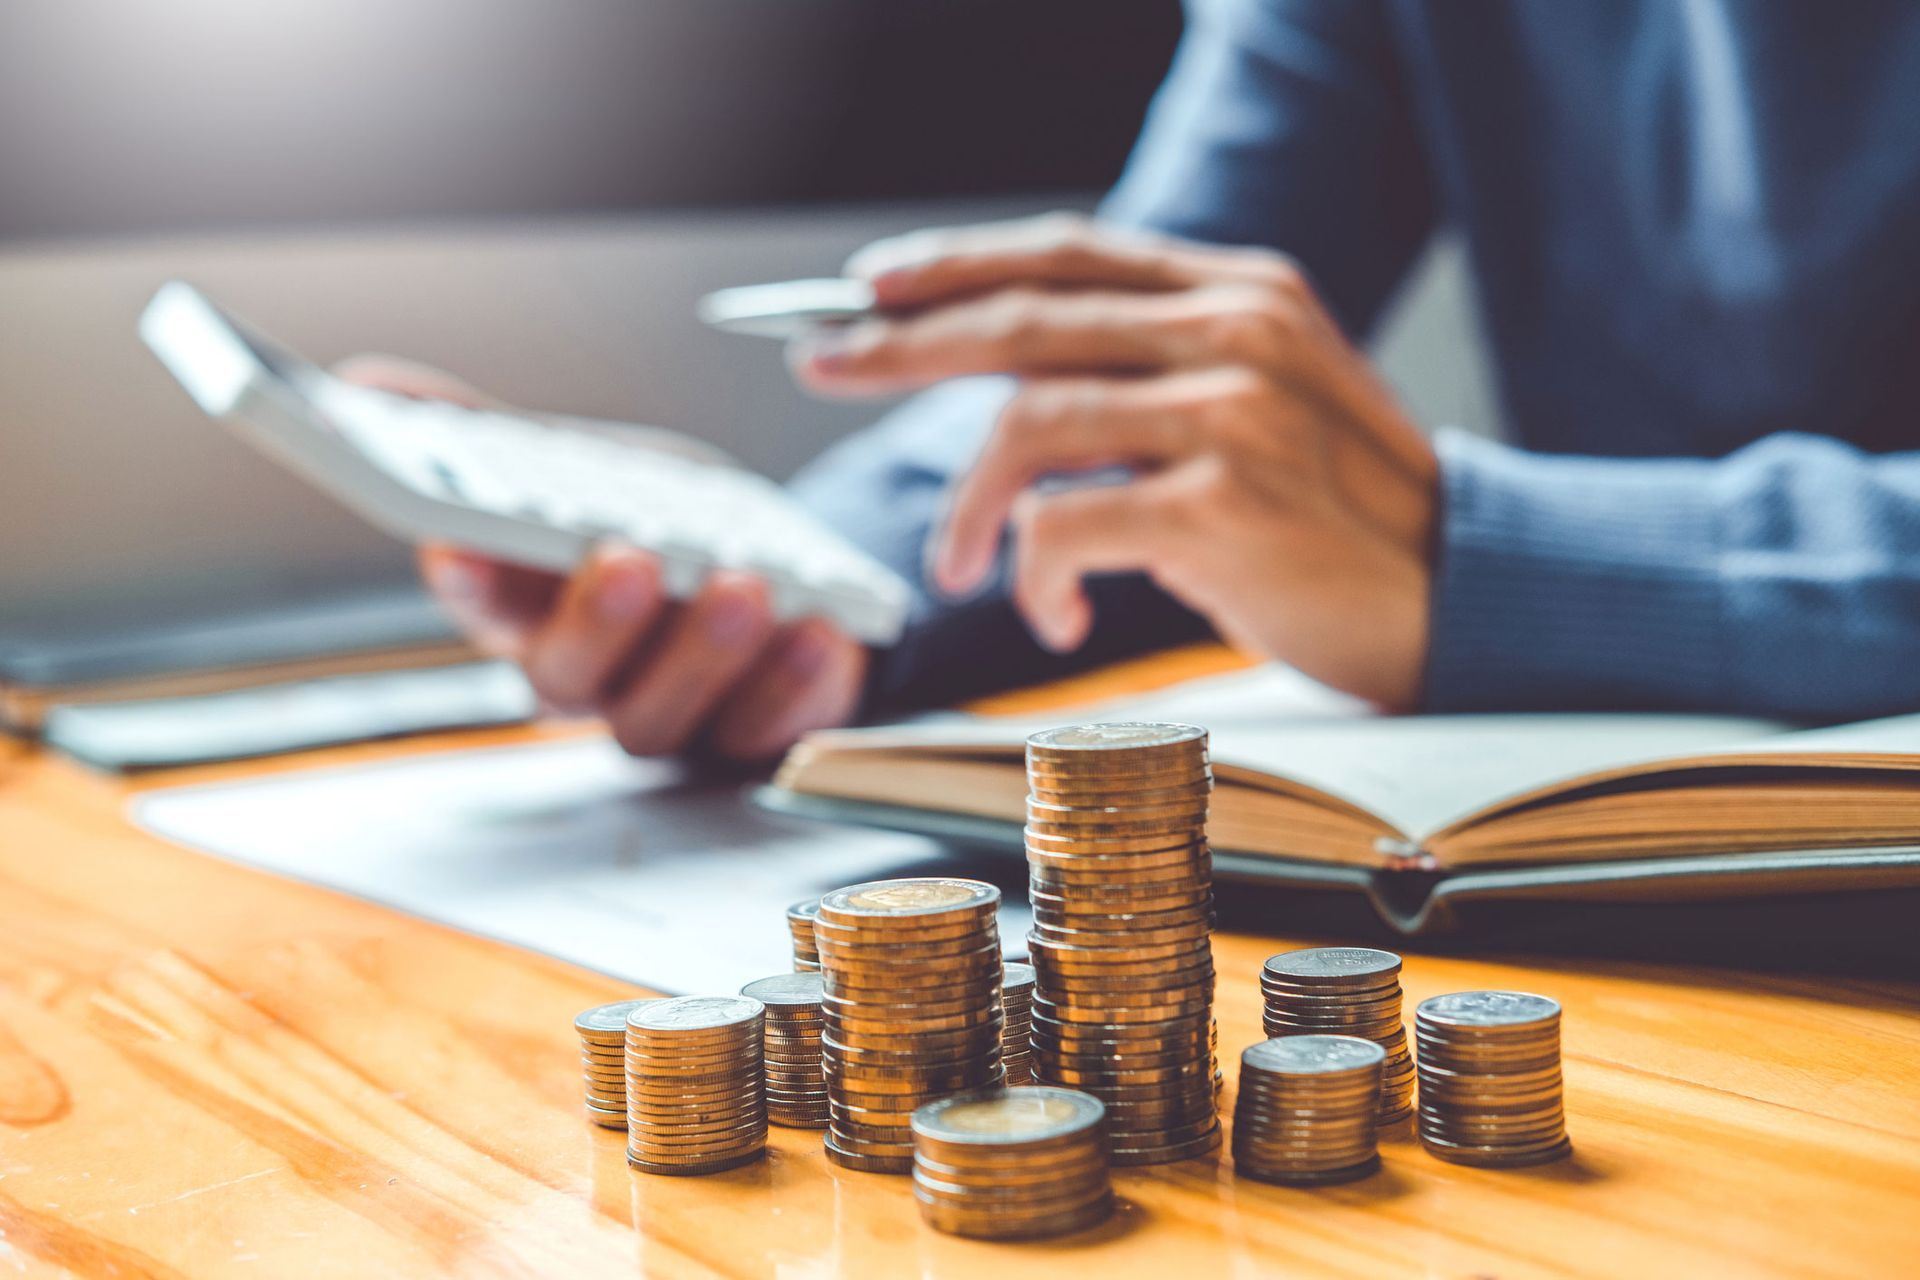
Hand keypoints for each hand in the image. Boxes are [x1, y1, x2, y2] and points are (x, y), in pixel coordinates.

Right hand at [333, 355, 867, 760]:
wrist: (768, 575)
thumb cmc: (650, 525)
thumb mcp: (577, 467)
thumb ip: (485, 437)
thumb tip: (365, 384)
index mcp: (523, 609)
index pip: (474, 599)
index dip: (464, 575)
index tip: (464, 539)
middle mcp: (585, 676)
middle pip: (565, 677)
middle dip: (597, 620)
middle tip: (632, 558)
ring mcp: (666, 714)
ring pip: (661, 715)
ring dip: (703, 652)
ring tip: (743, 583)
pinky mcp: (748, 733)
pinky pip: (764, 729)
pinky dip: (794, 682)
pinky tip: (820, 629)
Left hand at [790, 214, 1437, 709]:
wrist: (1459, 600)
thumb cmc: (1339, 520)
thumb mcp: (1260, 408)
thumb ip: (1157, 374)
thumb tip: (1016, 387)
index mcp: (1240, 294)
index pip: (1067, 255)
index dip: (957, 264)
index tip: (870, 285)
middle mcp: (1236, 330)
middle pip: (1022, 317)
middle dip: (902, 343)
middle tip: (825, 363)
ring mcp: (1232, 412)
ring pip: (1027, 422)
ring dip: (970, 504)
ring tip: (960, 563)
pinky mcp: (1223, 504)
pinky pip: (1064, 524)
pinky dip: (1032, 575)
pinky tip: (1050, 616)